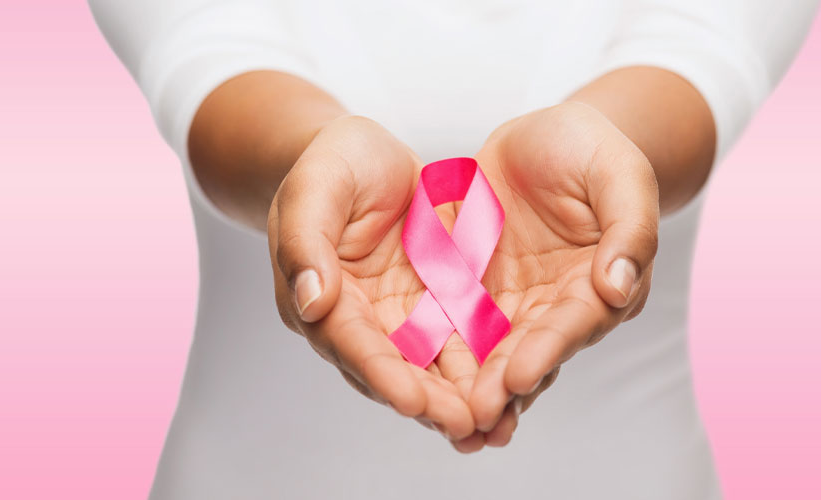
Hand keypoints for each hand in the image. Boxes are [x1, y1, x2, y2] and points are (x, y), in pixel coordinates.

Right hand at [267, 115, 475, 439]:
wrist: (368, 154)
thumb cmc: (334, 162)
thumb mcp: (316, 186)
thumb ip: (306, 239)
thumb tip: (310, 300)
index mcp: (321, 296)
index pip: (350, 342)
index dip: (381, 372)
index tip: (412, 401)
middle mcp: (359, 318)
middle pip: (393, 367)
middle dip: (428, 401)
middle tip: (466, 426)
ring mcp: (399, 315)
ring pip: (429, 365)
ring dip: (458, 396)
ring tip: (494, 422)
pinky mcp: (434, 304)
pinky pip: (459, 339)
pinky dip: (481, 364)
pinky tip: (514, 384)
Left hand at [444, 102, 660, 448]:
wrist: (545, 135)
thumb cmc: (592, 148)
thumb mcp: (619, 174)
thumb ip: (630, 228)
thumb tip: (619, 287)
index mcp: (600, 284)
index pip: (573, 323)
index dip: (548, 350)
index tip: (520, 376)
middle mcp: (557, 305)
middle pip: (530, 351)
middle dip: (503, 386)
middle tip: (474, 417)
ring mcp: (514, 301)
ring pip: (491, 352)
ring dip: (471, 388)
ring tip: (448, 424)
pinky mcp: (475, 290)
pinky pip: (454, 325)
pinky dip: (440, 356)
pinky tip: (416, 383)